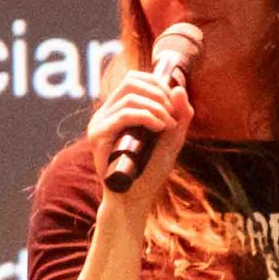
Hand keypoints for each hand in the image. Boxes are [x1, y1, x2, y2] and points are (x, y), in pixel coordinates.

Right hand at [87, 64, 192, 202]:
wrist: (134, 199)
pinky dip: (147, 117)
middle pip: (131, 81)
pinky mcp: (98, 136)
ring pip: (130, 97)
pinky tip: (159, 128)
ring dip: (156, 107)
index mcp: (118, 111)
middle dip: (158, 93)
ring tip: (168, 125)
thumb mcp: (172, 139)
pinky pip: (125, 114)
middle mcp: (105, 114)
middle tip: (173, 115)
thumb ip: (180, 115)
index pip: (134, 79)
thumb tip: (179, 88)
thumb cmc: (150, 172)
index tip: (174, 104)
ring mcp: (99, 124)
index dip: (157, 84)